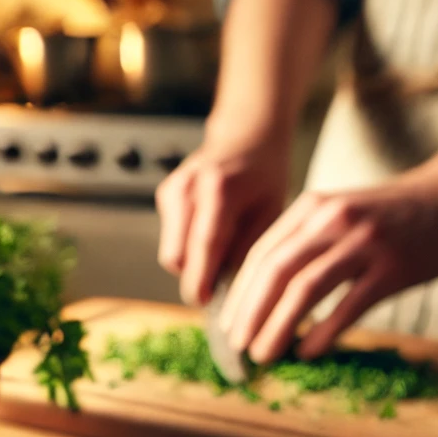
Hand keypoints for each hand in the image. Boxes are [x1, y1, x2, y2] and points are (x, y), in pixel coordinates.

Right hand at [155, 129, 291, 305]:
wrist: (247, 133)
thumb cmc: (266, 174)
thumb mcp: (271, 211)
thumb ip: (247, 248)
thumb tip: (228, 289)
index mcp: (219, 191)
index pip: (202, 246)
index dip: (200, 280)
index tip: (203, 303)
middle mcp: (189, 189)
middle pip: (176, 256)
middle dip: (195, 275)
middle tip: (221, 284)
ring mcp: (173, 190)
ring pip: (171, 250)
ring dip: (192, 262)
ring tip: (222, 252)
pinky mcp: (166, 194)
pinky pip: (172, 237)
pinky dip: (189, 244)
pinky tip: (211, 231)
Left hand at [218, 166, 437, 362]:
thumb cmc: (395, 214)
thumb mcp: (342, 212)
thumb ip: (307, 242)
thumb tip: (267, 294)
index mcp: (313, 208)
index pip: (261, 254)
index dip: (240, 294)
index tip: (228, 325)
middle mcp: (333, 221)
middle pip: (274, 272)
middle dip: (250, 314)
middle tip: (238, 346)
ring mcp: (364, 243)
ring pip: (304, 290)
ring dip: (277, 327)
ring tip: (264, 354)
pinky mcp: (394, 267)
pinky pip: (348, 306)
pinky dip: (322, 333)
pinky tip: (307, 352)